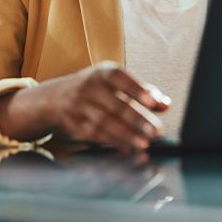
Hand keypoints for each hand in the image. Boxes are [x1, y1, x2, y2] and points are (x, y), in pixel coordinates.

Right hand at [0, 61, 169, 150]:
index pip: (120, 78)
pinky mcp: (74, 126)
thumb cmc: (96, 88)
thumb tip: (165, 104)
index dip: (136, 89)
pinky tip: (129, 147)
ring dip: (127, 135)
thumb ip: (143, 92)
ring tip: (144, 143)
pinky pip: (96, 136)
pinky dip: (114, 142)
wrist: (56, 98)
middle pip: (115, 105)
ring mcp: (79, 107)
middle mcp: (88, 88)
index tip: (152, 101)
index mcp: (102, 73)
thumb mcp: (116, 82)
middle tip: (155, 130)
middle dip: (137, 119)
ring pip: (105, 123)